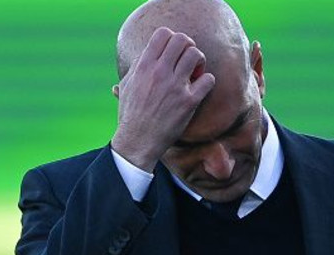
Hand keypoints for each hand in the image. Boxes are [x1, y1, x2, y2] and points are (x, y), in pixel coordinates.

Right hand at [111, 27, 215, 171]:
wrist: (137, 141)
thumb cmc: (130, 115)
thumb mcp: (125, 87)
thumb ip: (135, 69)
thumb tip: (143, 57)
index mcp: (143, 66)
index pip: (163, 34)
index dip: (172, 39)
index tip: (173, 52)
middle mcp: (160, 72)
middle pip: (182, 40)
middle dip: (188, 47)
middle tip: (188, 61)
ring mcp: (175, 86)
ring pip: (196, 55)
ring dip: (199, 61)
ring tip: (195, 73)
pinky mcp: (188, 102)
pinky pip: (208, 79)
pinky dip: (207, 81)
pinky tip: (200, 88)